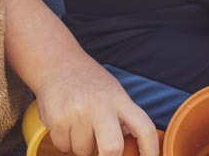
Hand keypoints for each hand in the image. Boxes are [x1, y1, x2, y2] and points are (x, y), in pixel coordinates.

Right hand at [34, 53, 159, 155]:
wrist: (58, 62)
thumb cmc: (90, 81)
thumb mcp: (113, 92)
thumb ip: (122, 117)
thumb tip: (132, 146)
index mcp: (119, 99)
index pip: (143, 127)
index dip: (151, 149)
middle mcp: (100, 105)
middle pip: (112, 148)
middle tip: (105, 154)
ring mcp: (78, 112)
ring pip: (83, 151)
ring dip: (81, 146)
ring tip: (79, 123)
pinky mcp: (57, 119)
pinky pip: (63, 147)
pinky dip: (64, 141)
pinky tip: (65, 121)